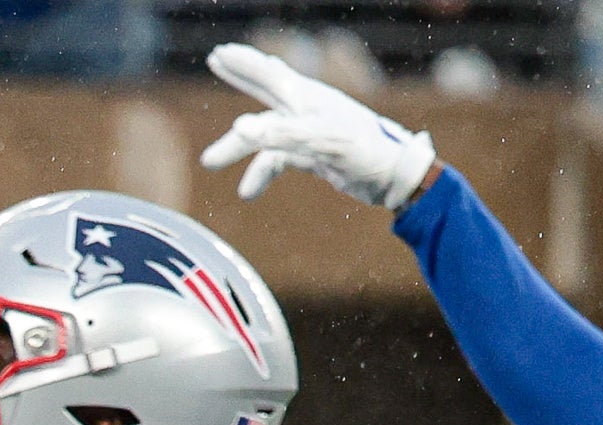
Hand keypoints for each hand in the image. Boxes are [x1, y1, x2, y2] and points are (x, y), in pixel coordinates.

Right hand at [199, 42, 438, 208]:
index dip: (243, 62)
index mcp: (305, 96)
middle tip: (216, 61)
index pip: (267, 72)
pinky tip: (247, 193)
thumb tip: (240, 130)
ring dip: (237, 150)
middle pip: (263, 91)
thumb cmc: (363, 151)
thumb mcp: (320, 140)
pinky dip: (262, 176)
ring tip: (209, 162)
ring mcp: (308, 133)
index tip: (220, 53)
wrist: (393, 178)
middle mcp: (304, 110)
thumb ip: (280, 135)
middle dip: (240, 78)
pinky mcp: (314, 156)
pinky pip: (279, 162)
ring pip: (264, 136)